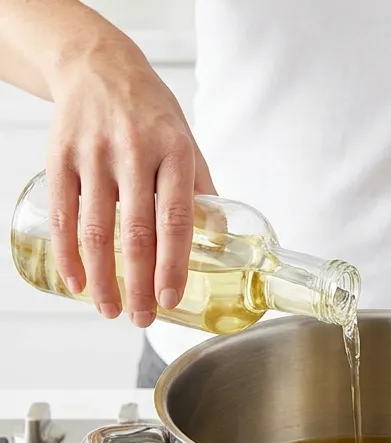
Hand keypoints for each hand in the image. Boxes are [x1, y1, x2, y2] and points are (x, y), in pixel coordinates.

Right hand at [46, 39, 215, 326]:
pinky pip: (64, 213)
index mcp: (175, 154)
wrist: (98, 66)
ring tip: (110, 309)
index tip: (172, 297)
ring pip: (95, 229)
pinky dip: (68, 254)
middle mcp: (134, 154)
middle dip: (138, 283)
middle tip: (143, 319)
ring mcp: (94, 155)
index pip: (176, 218)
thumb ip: (202, 189)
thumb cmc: (151, 113)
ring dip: (102, 278)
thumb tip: (221, 238)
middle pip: (135, 232)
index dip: (173, 263)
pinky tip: (77, 281)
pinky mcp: (60, 157)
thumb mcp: (188, 142)